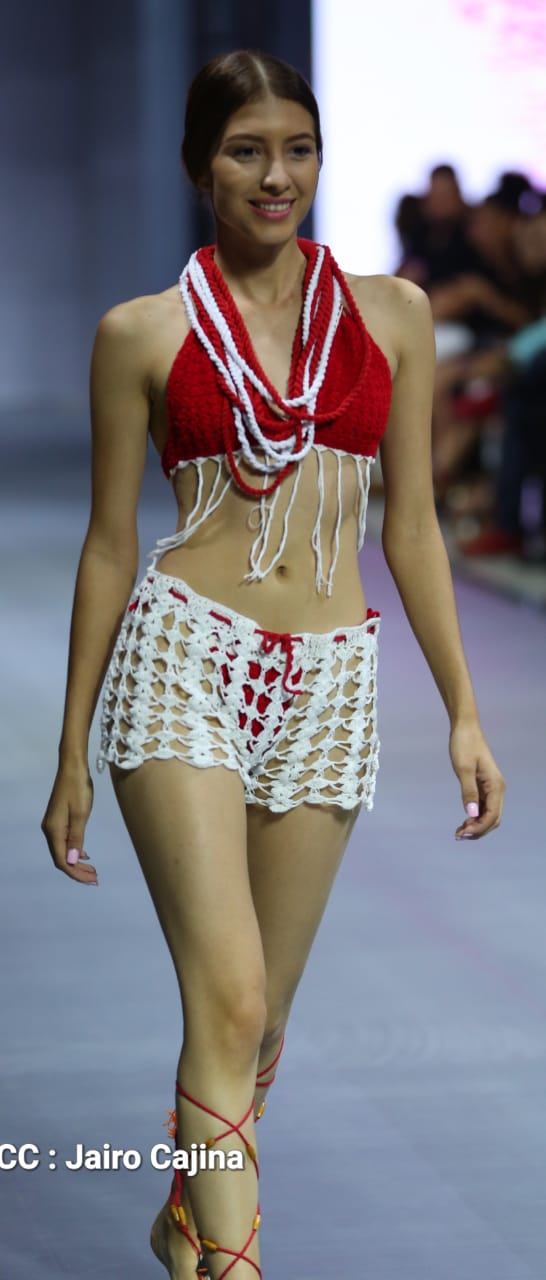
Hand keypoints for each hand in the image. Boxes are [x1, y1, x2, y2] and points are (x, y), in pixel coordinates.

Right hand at [41, 762, 97, 883]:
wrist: (72, 767)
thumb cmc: (78, 789)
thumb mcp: (80, 814)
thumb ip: (76, 838)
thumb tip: (71, 861)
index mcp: (54, 830)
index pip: (61, 860)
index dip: (75, 873)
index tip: (91, 880)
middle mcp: (50, 830)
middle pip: (61, 858)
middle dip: (77, 870)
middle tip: (95, 878)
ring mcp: (54, 824)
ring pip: (63, 850)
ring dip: (77, 862)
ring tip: (92, 870)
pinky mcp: (59, 819)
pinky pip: (65, 841)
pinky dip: (75, 850)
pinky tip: (85, 855)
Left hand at [449, 723, 504, 839]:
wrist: (465, 728)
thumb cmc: (464, 745)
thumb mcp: (463, 769)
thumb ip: (468, 792)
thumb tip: (472, 813)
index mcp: (495, 785)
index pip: (492, 815)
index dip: (479, 827)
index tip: (463, 832)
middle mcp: (497, 788)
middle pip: (493, 818)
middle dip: (478, 830)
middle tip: (458, 835)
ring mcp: (491, 788)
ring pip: (489, 815)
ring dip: (477, 826)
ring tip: (459, 832)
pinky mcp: (484, 786)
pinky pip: (483, 807)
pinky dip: (475, 817)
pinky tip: (464, 821)